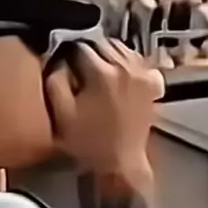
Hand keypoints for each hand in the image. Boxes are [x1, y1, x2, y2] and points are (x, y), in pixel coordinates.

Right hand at [44, 39, 163, 176]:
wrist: (120, 164)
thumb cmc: (88, 144)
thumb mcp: (61, 114)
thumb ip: (55, 79)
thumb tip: (59, 58)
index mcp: (101, 73)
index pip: (79, 46)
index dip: (67, 54)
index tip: (63, 65)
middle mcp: (125, 67)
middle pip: (101, 43)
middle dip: (88, 52)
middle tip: (79, 69)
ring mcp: (142, 74)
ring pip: (120, 48)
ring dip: (106, 55)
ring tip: (96, 72)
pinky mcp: (152, 83)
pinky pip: (137, 60)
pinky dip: (126, 62)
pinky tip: (117, 75)